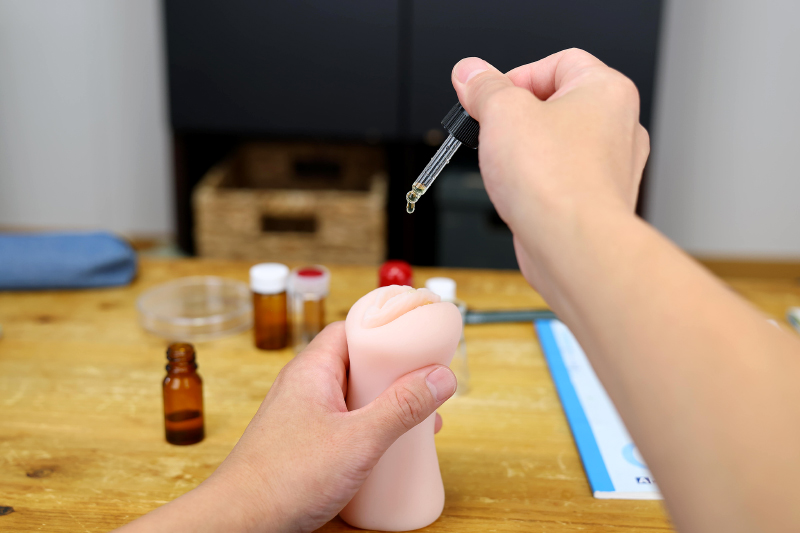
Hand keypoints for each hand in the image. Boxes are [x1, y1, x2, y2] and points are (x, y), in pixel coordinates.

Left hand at [117, 322, 455, 532]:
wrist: (239, 523)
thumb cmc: (285, 479)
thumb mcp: (359, 440)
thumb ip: (402, 407)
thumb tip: (440, 376)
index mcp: (312, 370)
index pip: (351, 328)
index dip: (385, 328)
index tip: (418, 335)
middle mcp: (305, 387)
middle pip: (357, 363)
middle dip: (394, 374)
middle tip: (426, 383)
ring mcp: (303, 416)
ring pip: (353, 397)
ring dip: (385, 405)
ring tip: (417, 420)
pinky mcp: (304, 445)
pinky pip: (344, 424)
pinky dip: (369, 429)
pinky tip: (388, 449)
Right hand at [450, 50, 649, 291]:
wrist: (573, 245)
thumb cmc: (556, 182)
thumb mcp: (502, 114)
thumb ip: (483, 87)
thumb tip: (470, 73)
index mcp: (607, 90)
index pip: (558, 62)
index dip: (516, 76)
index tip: (489, 96)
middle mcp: (618, 125)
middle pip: (555, 103)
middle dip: (516, 117)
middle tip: (492, 129)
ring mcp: (609, 166)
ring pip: (556, 143)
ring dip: (524, 151)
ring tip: (507, 166)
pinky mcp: (594, 200)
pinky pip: (559, 177)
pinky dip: (536, 182)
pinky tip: (521, 193)